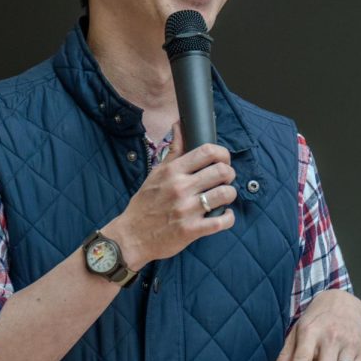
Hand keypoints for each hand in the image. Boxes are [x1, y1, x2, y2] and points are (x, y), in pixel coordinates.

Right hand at [104, 122, 237, 268]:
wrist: (132, 236)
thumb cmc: (145, 203)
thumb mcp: (156, 173)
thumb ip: (174, 151)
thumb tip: (180, 125)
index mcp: (172, 171)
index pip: (207, 151)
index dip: (222, 153)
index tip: (223, 160)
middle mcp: (180, 188)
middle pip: (221, 171)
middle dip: (229, 174)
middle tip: (224, 179)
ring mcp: (187, 209)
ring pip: (226, 194)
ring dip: (229, 194)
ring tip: (223, 196)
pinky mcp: (192, 230)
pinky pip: (222, 221)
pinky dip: (228, 217)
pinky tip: (222, 214)